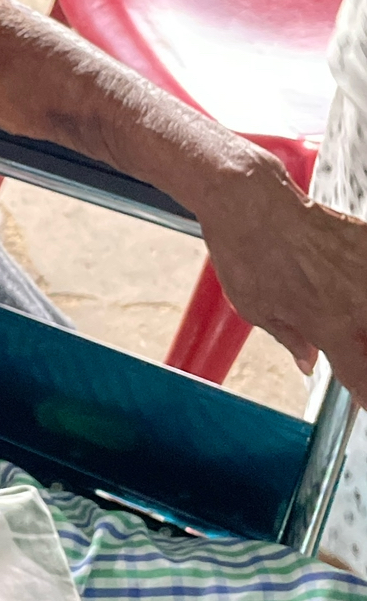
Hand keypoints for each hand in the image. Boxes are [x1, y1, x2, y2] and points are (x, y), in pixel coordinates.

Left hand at [195, 150, 366, 405]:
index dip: (364, 393)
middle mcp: (357, 303)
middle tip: (350, 355)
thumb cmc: (246, 254)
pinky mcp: (365, 240)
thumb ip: (292, 339)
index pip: (360, 375)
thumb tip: (308, 361)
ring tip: (349, 323)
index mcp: (329, 328)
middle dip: (363, 355)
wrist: (251, 199)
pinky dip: (361, 285)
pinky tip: (351, 289)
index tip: (363, 401)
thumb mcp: (256, 311)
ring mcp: (365, 271)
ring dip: (361, 324)